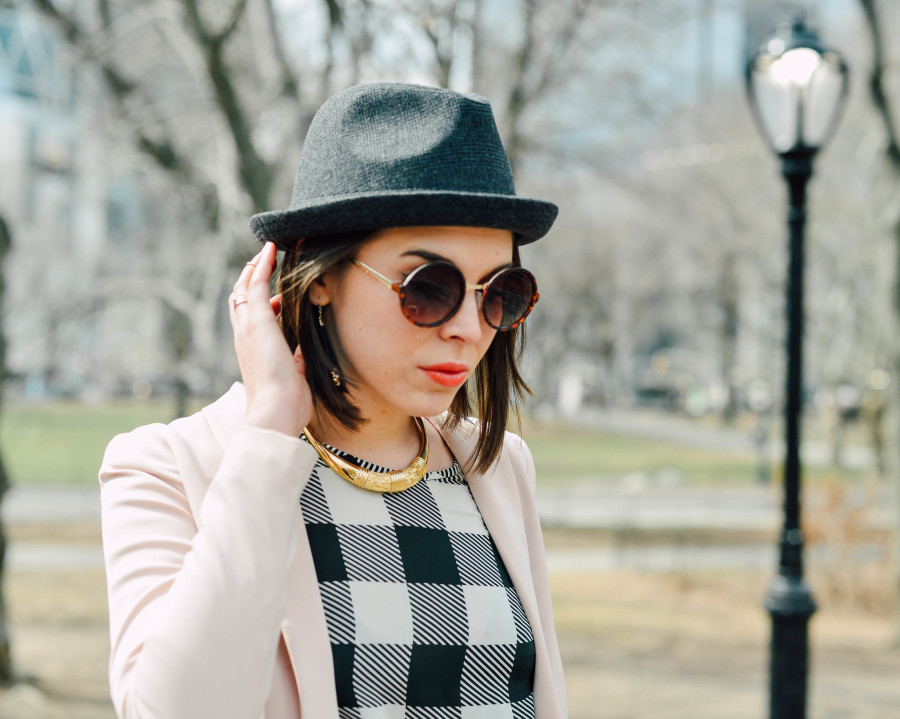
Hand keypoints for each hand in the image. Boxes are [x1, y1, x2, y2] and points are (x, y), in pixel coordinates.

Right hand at [229, 242, 311, 436]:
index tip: (274, 292)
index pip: (249, 320)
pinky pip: (258, 285)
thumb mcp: (293, 376)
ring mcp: (248, 328)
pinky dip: (263, 266)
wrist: (275, 412)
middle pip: (240, 299)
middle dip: (250, 279)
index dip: (258, 302)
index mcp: (251, 351)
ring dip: (256, 268)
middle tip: (263, 262)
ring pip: (245, 289)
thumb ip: (295, 361)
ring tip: (267, 253)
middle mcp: (244, 337)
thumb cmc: (285, 403)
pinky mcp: (258, 321)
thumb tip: (302, 354)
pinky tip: (271, 251)